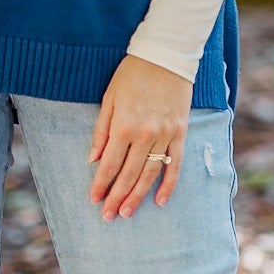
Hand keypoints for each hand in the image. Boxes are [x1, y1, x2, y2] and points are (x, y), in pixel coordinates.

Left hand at [88, 56, 190, 218]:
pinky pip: (175, 164)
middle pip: (128, 174)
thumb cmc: (132, 74)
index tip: (94, 199)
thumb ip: (101, 131)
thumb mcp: (109, 98)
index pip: (109, 164)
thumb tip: (93, 159)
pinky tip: (160, 200)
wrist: (165, 57)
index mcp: (123, 126)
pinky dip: (169, 184)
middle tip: (108, 216)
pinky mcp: (180, 133)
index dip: (101, 184)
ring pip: (150, 174)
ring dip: (137, 196)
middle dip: (116, 197)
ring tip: (126, 212)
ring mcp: (164, 135)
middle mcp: (144, 135)